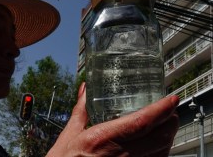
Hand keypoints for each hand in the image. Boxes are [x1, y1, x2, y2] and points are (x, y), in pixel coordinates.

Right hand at [47, 82, 178, 156]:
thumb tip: (86, 90)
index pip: (140, 122)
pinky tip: (158, 143)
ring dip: (168, 135)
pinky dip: (161, 150)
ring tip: (166, 122)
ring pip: (160, 151)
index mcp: (102, 139)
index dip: (160, 109)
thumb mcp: (69, 134)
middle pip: (157, 137)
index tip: (170, 99)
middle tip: (170, 108)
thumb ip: (81, 110)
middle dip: (169, 120)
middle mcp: (119, 155)